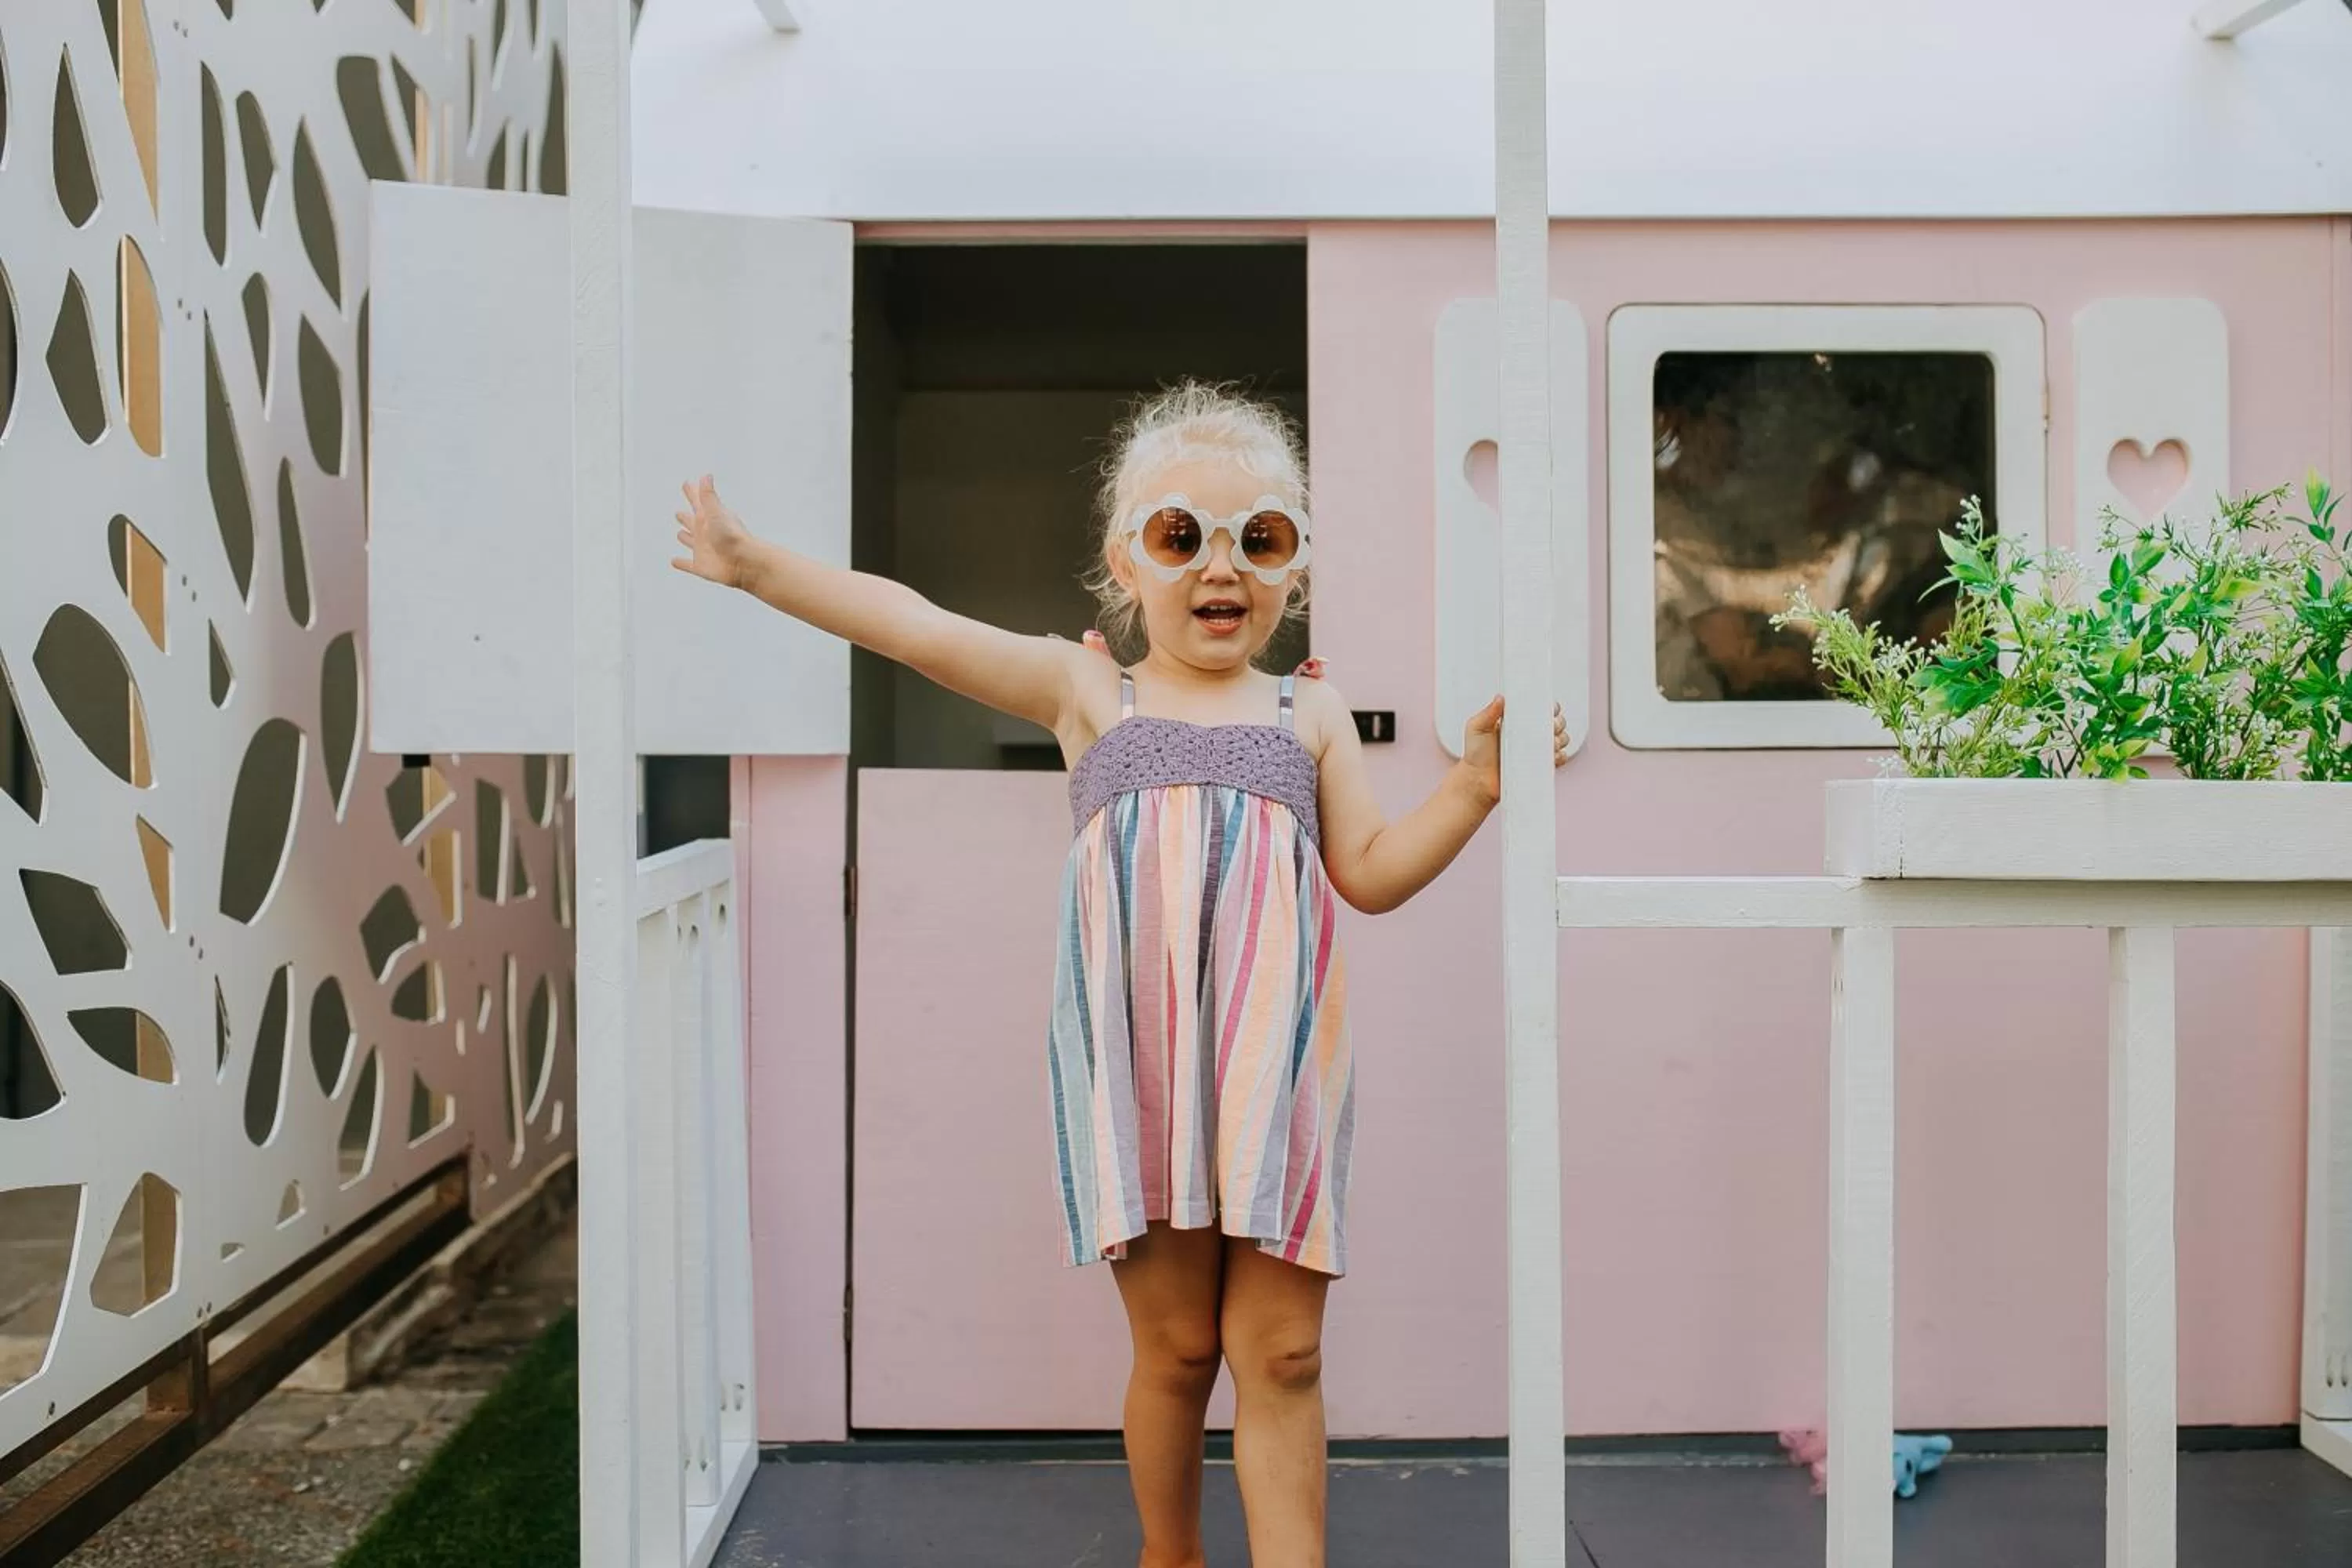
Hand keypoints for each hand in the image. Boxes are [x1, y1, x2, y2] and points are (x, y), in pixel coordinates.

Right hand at [671, 474, 752, 588]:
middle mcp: (705, 532)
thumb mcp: (716, 512)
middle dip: (685, 517)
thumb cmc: (733, 536)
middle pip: (692, 522)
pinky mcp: (701, 566)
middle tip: (679, 512)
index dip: (691, 492)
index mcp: (709, 517)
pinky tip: (674, 561)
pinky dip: (681, 563)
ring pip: (691, 541)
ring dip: (685, 537)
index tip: (687, 483)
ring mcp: (703, 549)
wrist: (744, 562)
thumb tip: (706, 476)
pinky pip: (687, 564)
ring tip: (680, 534)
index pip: (697, 501)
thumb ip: (709, 495)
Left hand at [1458, 696, 1569, 804]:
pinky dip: (1559, 756)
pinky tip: (1551, 756)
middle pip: (1556, 722)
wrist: (1478, 781)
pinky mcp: (1540, 766)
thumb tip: (1500, 697)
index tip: (1548, 708)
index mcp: (1518, 721)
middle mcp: (1530, 734)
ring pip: (1561, 738)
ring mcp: (1537, 750)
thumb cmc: (1475, 755)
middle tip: (1549, 726)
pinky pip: (1559, 758)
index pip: (1541, 708)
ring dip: (1559, 738)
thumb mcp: (1476, 728)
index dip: (1549, 706)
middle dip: (1557, 722)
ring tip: (1549, 743)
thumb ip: (1488, 713)